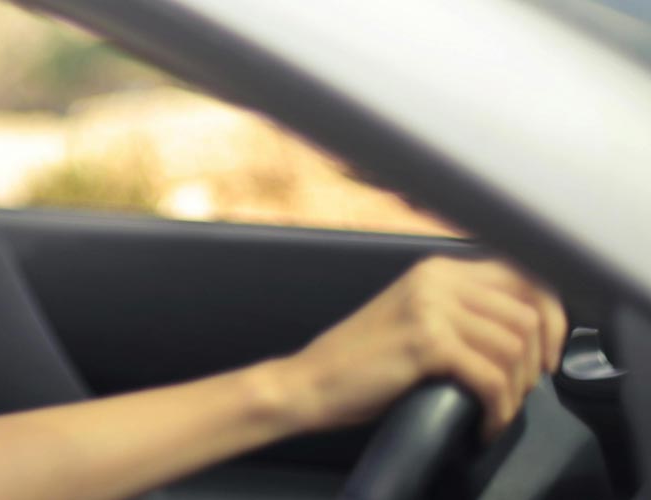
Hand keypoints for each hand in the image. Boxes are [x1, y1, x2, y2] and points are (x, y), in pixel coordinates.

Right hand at [272, 256, 566, 439]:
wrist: (308, 383)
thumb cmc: (359, 363)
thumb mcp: (415, 320)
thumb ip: (461, 312)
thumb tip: (526, 333)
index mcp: (438, 270)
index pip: (525, 277)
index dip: (552, 318)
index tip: (548, 356)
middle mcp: (437, 279)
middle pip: (528, 314)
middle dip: (537, 362)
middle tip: (520, 392)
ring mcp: (431, 308)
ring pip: (514, 347)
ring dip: (516, 390)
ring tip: (497, 410)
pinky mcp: (426, 343)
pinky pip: (490, 378)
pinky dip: (497, 409)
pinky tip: (484, 424)